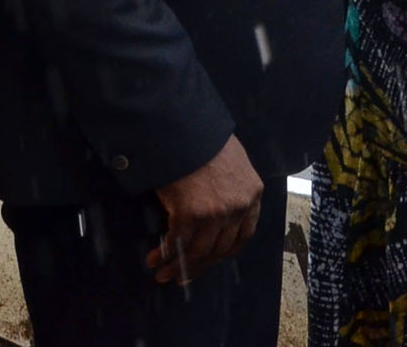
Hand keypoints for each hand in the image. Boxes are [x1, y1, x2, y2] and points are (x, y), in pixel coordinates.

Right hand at [148, 134, 261, 284]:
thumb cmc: (206, 143)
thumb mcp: (233, 164)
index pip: (244, 234)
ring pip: (198, 252)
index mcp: (253, 194)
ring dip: (179, 267)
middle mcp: (239, 206)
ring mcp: (217, 212)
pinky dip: (164, 255)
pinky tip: (154, 260)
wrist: (188, 130)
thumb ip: (232, 189)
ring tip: (163, 275)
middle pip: (220, 248)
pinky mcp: (192, 214)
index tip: (211, 261)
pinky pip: (177, 243)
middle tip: (184, 276)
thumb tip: (216, 209)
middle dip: (200, 266)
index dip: (225, 252)